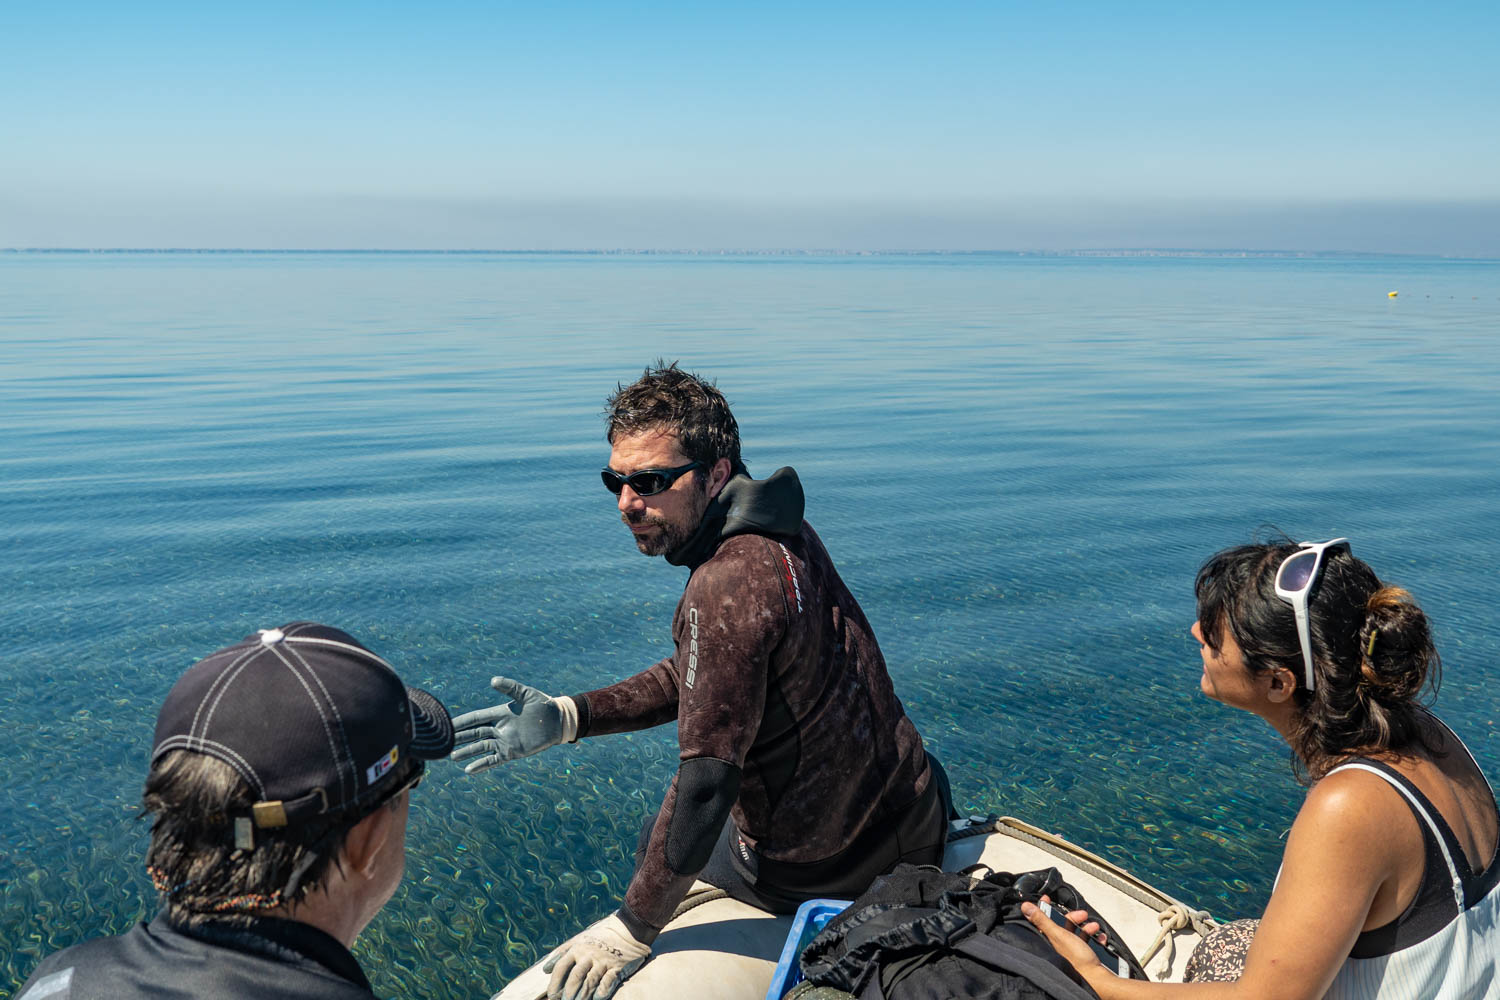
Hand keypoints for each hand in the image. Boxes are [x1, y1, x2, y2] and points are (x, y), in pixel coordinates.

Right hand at [450, 676, 577, 772]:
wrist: (559, 721)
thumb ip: (510, 687)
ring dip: (467, 753)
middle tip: (442, 742)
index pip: (476, 718)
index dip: (461, 721)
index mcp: (500, 713)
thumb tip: (493, 680)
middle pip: (474, 734)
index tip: (446, 724)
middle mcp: (499, 728)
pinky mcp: (512, 752)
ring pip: (480, 748)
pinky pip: (493, 760)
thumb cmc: (544, 705)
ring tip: (452, 757)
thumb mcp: (527, 694)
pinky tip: (469, 770)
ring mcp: (505, 741)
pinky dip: (481, 765)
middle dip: (458, 738)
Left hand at [542, 913, 651, 999]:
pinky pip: (608, 982)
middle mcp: (589, 955)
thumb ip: (562, 953)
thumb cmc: (599, 936)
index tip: (551, 995)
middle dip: (568, 993)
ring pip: (590, 981)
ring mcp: (604, 961)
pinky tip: (597, 998)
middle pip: (575, 977)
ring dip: (582, 996)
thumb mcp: (579, 939)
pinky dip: (602, 992)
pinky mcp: (617, 967)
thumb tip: (545, 969)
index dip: (555, 982)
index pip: (562, 967)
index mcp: (578, 948)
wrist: (627, 930)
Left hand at [1021, 895, 1107, 976]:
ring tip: (1093, 927)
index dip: (1043, 908)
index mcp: (1049, 941)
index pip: (1042, 921)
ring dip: (1087, 927)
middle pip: (1062, 925)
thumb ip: (1042, 920)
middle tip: (1082, 915)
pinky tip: (1099, 938)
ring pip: (1077, 933)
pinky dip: (1094, 938)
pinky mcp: (1083, 956)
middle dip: (1074, 917)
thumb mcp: (1058, 935)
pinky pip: (1088, 943)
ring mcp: (1071, 951)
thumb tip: (1026, 907)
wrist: (1097, 979)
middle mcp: (1058, 946)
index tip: (1046, 899)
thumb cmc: (1078, 960)